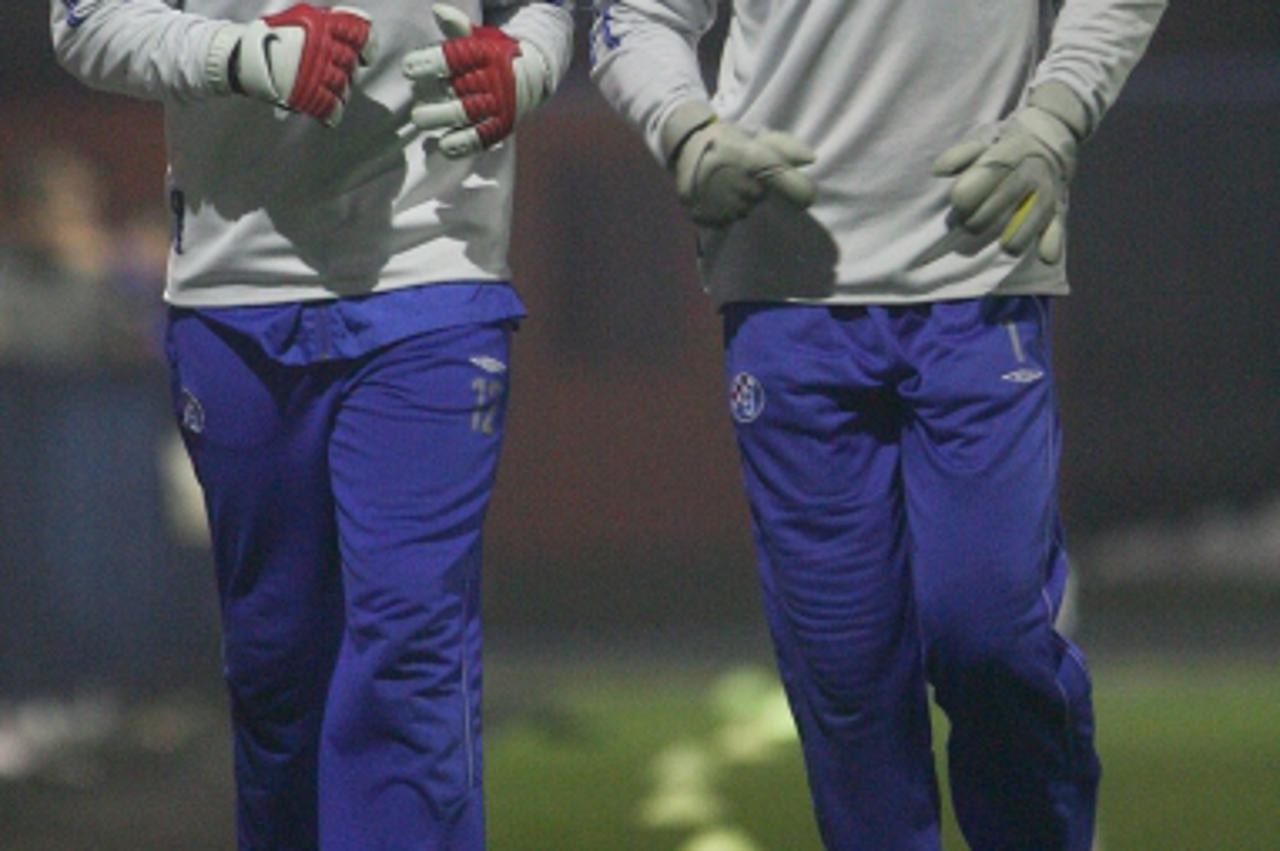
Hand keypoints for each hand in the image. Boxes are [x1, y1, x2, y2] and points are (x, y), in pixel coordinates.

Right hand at [207, 4, 376, 126]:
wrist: (240, 57)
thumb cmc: (273, 37)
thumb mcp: (301, 18)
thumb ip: (330, 25)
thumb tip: (358, 37)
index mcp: (321, 25)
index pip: (360, 33)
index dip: (368, 46)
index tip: (365, 57)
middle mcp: (321, 47)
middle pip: (351, 65)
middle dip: (346, 72)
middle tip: (333, 74)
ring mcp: (314, 72)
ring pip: (343, 88)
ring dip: (338, 93)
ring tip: (325, 91)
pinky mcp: (306, 95)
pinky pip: (331, 108)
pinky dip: (332, 113)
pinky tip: (327, 113)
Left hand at [403, 4, 551, 157]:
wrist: (533, 76)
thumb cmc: (495, 55)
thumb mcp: (480, 38)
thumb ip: (457, 28)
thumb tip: (438, 11)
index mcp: (484, 54)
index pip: (454, 57)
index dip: (428, 62)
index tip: (408, 69)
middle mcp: (492, 80)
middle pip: (458, 88)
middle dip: (431, 94)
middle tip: (413, 93)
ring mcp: (497, 105)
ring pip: (465, 114)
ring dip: (440, 119)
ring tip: (420, 119)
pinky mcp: (501, 126)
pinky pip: (481, 138)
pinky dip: (462, 145)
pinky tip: (444, 146)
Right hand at [660, 101, 815, 227]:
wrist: (682, 146)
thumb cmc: (725, 137)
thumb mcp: (755, 134)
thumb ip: (785, 147)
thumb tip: (812, 158)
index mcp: (760, 165)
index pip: (799, 190)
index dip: (804, 194)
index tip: (803, 195)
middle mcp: (747, 190)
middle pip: (765, 198)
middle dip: (758, 187)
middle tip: (740, 171)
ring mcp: (729, 207)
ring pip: (745, 209)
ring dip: (739, 198)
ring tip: (725, 180)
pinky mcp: (712, 219)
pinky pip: (727, 219)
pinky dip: (723, 208)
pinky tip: (714, 192)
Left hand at [932, 82, 1089, 263]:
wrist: (1049, 138)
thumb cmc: (1003, 145)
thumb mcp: (984, 139)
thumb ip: (961, 154)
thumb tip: (939, 170)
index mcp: (1013, 152)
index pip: (990, 174)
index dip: (968, 192)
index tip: (955, 201)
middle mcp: (1033, 174)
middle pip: (999, 207)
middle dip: (975, 220)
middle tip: (967, 220)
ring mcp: (1047, 195)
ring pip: (1021, 231)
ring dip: (1004, 241)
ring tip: (996, 233)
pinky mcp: (1057, 211)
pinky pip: (1055, 232)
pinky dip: (1049, 245)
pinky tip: (1044, 254)